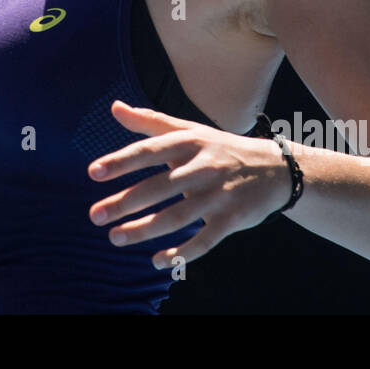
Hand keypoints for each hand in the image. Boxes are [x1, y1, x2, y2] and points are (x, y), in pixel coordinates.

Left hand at [87, 100, 290, 268]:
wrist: (276, 169)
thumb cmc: (220, 148)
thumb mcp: (189, 130)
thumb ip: (150, 121)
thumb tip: (114, 107)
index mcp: (190, 142)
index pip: (150, 151)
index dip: (121, 162)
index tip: (93, 172)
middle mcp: (204, 167)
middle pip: (159, 187)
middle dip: (124, 203)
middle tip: (94, 216)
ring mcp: (219, 195)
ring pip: (177, 217)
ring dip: (143, 231)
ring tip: (115, 238)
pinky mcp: (232, 220)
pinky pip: (204, 241)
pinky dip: (180, 254)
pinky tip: (156, 261)